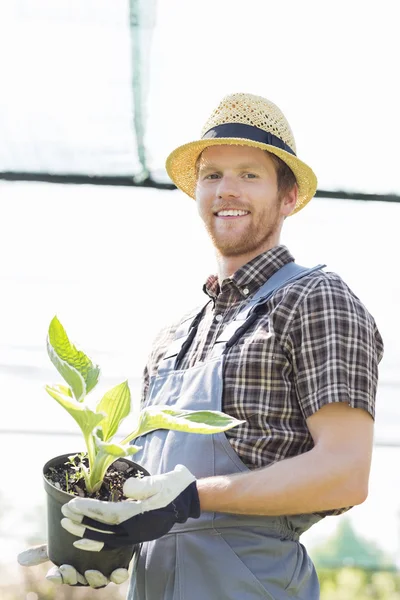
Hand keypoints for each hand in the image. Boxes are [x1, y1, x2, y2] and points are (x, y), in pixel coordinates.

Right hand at [17, 543, 128, 587]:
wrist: (110, 533)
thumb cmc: (83, 541)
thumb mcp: (63, 543)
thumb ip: (44, 551)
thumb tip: (20, 559)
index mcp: (73, 569)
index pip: (61, 576)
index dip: (57, 576)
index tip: (53, 573)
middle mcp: (87, 573)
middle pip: (78, 579)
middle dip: (72, 576)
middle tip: (68, 568)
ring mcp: (104, 571)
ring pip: (98, 580)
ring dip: (94, 578)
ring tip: (91, 571)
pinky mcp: (120, 565)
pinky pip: (120, 575)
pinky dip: (119, 574)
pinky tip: (118, 569)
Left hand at [61, 464, 199, 550]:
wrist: (189, 498)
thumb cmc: (174, 486)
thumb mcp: (161, 481)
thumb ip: (143, 485)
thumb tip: (126, 488)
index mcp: (140, 515)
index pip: (108, 514)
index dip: (88, 510)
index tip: (70, 505)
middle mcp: (136, 529)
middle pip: (103, 530)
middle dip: (81, 523)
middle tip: (62, 515)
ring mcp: (137, 534)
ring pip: (106, 539)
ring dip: (86, 533)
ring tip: (68, 527)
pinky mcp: (137, 534)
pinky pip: (113, 541)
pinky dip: (98, 541)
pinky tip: (86, 539)